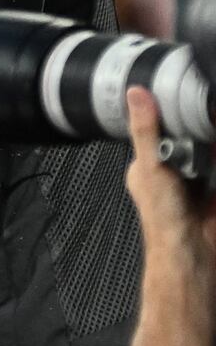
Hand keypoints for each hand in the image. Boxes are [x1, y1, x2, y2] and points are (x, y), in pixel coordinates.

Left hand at [125, 87, 215, 256]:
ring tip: (210, 128)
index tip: (180, 96)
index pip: (156, 130)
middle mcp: (170, 169)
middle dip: (196, 125)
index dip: (169, 114)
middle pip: (186, 137)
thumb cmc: (163, 217)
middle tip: (204, 112)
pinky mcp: (214, 185)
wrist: (192, 249)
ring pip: (206, 147)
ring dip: (209, 138)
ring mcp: (195, 177)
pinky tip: (214, 148)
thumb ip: (146, 131)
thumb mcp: (151, 165)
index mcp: (146, 165)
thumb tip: (136, 96)